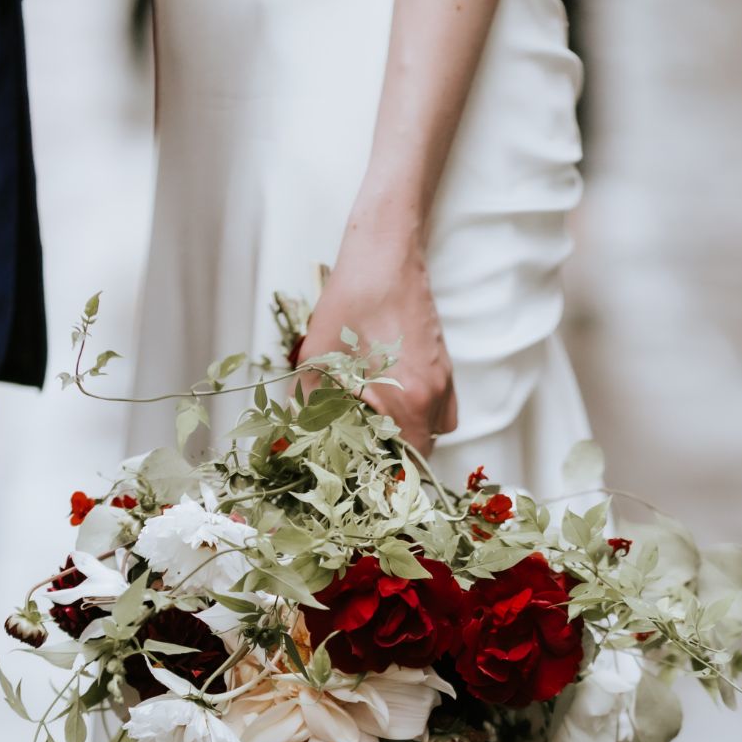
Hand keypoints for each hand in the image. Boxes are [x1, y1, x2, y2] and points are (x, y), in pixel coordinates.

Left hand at [296, 227, 457, 460]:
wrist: (385, 256)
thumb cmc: (350, 305)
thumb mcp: (318, 363)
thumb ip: (309, 411)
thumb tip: (297, 445)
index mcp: (409, 402)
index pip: (410, 467)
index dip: (388, 483)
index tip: (366, 485)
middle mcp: (435, 396)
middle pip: (423, 453)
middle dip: (394, 460)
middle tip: (362, 457)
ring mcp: (445, 380)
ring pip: (435, 431)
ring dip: (409, 438)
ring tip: (376, 431)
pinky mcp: (445, 365)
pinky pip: (441, 409)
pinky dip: (420, 416)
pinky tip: (392, 402)